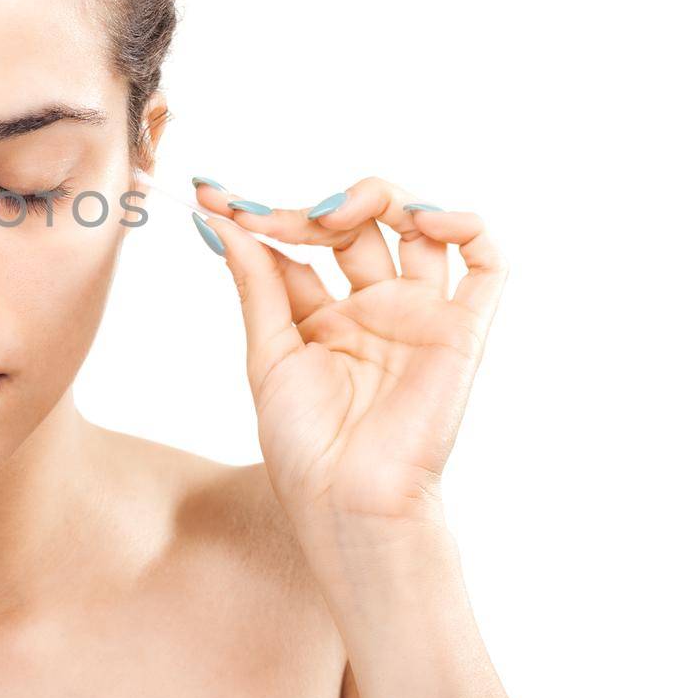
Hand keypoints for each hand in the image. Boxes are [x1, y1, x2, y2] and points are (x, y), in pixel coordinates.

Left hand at [191, 175, 508, 546]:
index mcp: (324, 317)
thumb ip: (256, 283)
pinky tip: (426, 219)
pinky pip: (486, 264)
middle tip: (269, 215)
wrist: (349, 503)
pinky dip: (466, 225)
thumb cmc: (305, 448)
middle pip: (355, 225)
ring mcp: (418, 315)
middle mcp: (374, 308)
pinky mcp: (462, 329)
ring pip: (419, 226)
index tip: (211, 194)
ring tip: (338, 213)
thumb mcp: (268, 354)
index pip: (298, 245)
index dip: (260, 214)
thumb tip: (223, 220)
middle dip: (312, 208)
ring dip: (384, 198)